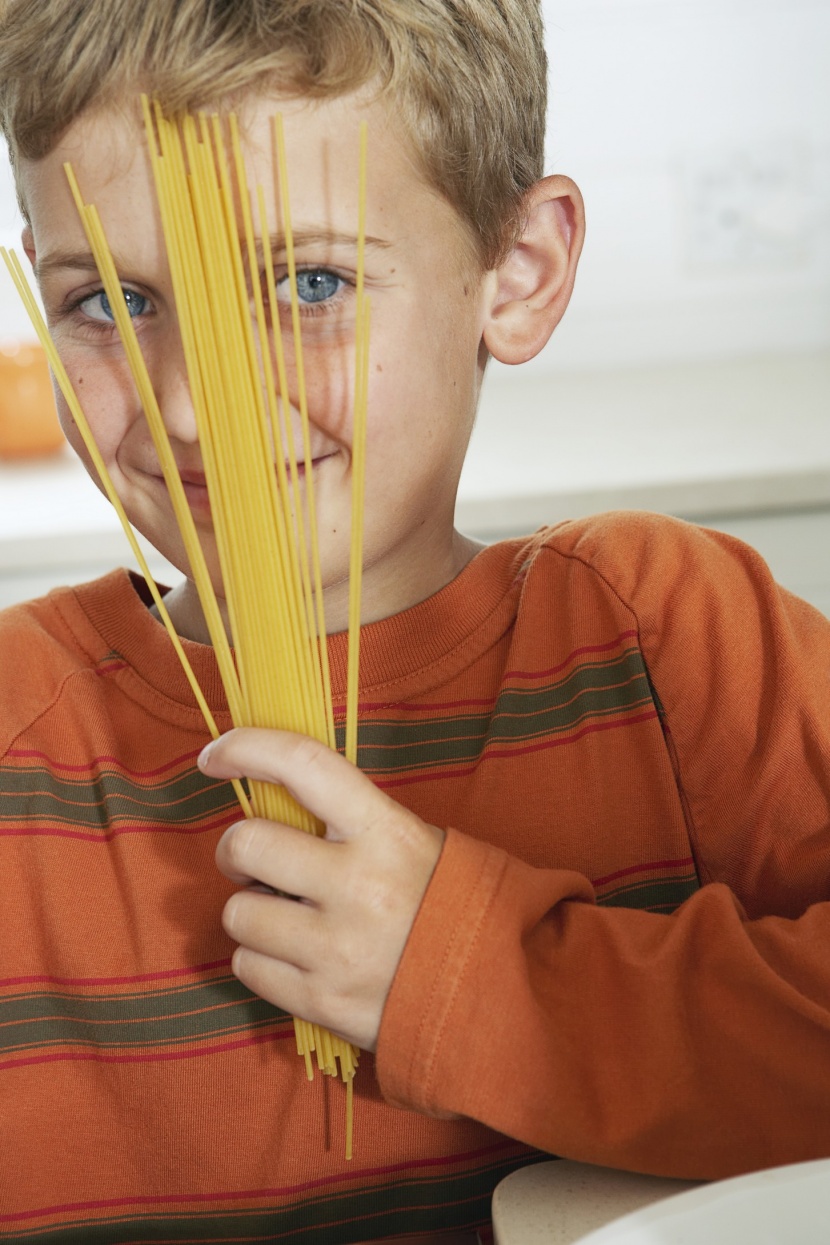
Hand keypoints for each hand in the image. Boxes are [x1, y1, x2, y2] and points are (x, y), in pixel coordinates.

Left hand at [202, 728, 444, 1051]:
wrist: (494, 992)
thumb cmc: (446, 904)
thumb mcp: (415, 841)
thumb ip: (350, 818)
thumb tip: (272, 797)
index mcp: (385, 831)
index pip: (302, 764)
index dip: (246, 747)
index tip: (214, 755)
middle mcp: (358, 884)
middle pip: (246, 844)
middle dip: (237, 851)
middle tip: (256, 863)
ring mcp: (337, 947)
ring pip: (237, 913)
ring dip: (252, 912)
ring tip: (291, 919)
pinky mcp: (321, 1000)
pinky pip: (247, 967)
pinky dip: (261, 959)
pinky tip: (297, 956)